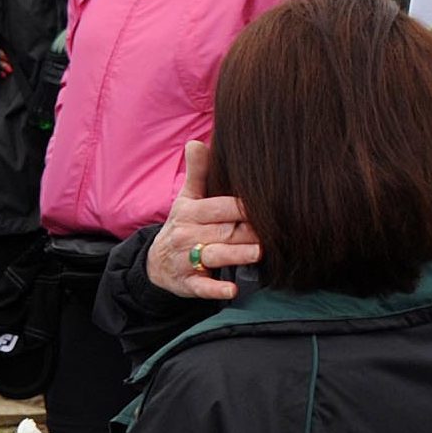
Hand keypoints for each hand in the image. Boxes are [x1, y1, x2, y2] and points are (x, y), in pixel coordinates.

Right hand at [147, 138, 259, 300]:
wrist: (156, 264)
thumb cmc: (182, 226)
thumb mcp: (185, 200)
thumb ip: (197, 173)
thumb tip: (196, 142)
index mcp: (190, 213)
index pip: (221, 207)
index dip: (244, 207)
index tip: (268, 203)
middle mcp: (187, 236)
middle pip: (225, 232)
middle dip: (249, 232)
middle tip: (275, 230)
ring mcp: (187, 261)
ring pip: (215, 255)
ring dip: (236, 254)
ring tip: (258, 253)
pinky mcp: (189, 284)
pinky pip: (203, 287)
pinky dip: (216, 290)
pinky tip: (232, 290)